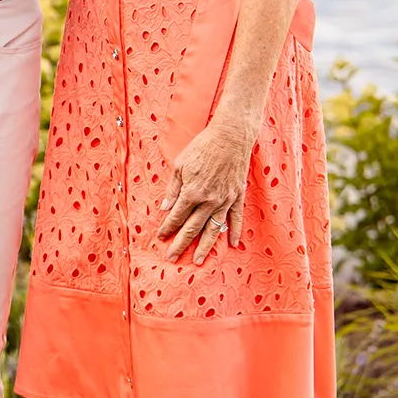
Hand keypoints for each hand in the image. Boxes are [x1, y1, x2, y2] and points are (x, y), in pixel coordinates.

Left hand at [155, 113, 255, 263]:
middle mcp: (208, 201)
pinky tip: (232, 244)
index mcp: (191, 192)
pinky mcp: (237, 196)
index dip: (167, 228)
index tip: (161, 237)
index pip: (177, 216)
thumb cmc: (202, 147)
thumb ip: (173, 189)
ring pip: (213, 229)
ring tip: (199, 261)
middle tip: (172, 258)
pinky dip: (234, 232)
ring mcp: (225, 200)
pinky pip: (236, 218)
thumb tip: (165, 208)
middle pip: (192, 228)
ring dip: (205, 246)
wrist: (230, 137)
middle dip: (181, 244)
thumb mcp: (180, 165)